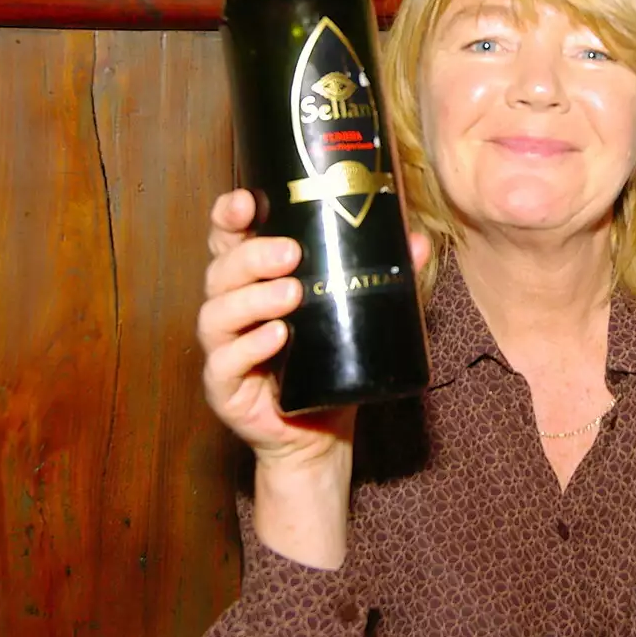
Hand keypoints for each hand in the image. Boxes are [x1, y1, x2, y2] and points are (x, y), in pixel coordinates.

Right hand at [197, 188, 431, 470]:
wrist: (321, 436)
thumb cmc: (332, 362)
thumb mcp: (360, 313)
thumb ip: (385, 275)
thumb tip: (417, 239)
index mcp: (252, 280)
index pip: (228, 238)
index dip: (229, 214)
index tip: (248, 200)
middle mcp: (230, 308)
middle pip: (220, 270)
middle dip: (251, 255)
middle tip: (290, 253)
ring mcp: (223, 349)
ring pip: (218, 314)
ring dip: (251, 299)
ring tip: (291, 293)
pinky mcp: (225, 389)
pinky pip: (225, 364)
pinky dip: (249, 348)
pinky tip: (275, 337)